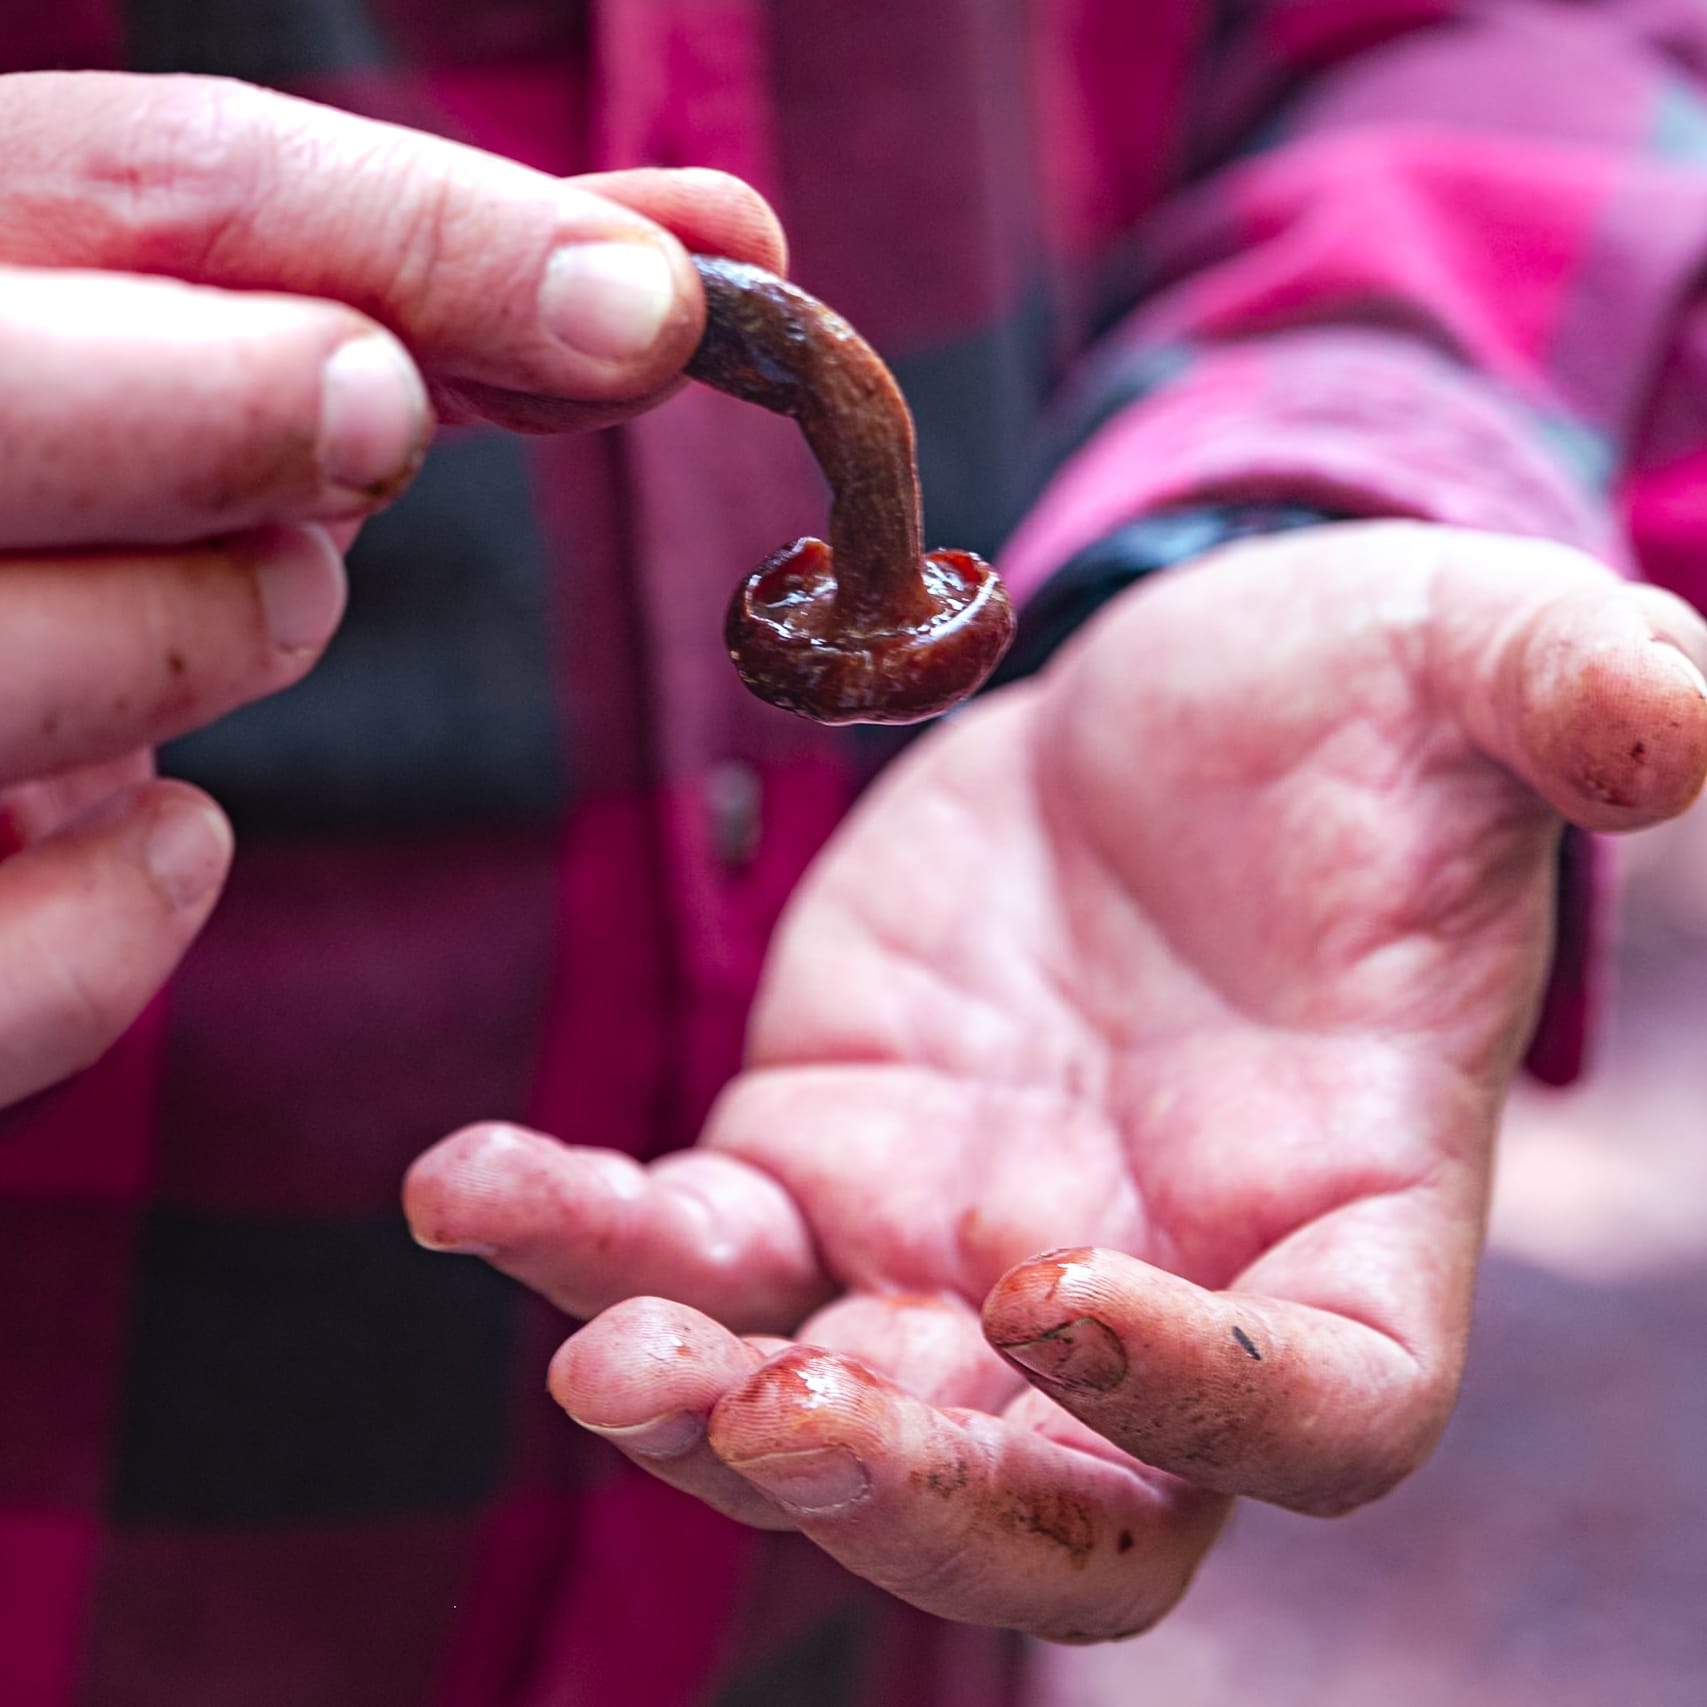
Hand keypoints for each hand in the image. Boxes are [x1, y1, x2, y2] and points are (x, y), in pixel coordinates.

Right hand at [0, 71, 782, 1107]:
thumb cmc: (104, 481)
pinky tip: (182, 836)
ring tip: (256, 607)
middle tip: (388, 425)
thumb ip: (437, 284)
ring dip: (205, 634)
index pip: (163, 185)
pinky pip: (5, 957)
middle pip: (11, 400)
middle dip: (256, 408)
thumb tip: (726, 247)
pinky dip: (127, 911)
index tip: (648, 313)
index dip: (428, 239)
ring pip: (16, 665)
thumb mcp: (226, 339)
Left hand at [406, 522, 1706, 1639]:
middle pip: (1056, 1511)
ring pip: (841, 1414)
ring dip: (713, 1415)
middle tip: (780, 1414)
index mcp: (1342, 1209)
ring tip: (603, 1354)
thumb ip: (1571, 704)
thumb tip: (1687, 721)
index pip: (1317, 1412)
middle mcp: (1146, 1277)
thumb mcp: (1465, 668)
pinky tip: (470, 1183)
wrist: (1158, 703)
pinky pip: (691, 1248)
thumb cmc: (1346, 705)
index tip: (1060, 1286)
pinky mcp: (820, 1157)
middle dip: (919, 1496)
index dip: (1201, 1402)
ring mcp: (962, 1243)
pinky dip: (584, 1236)